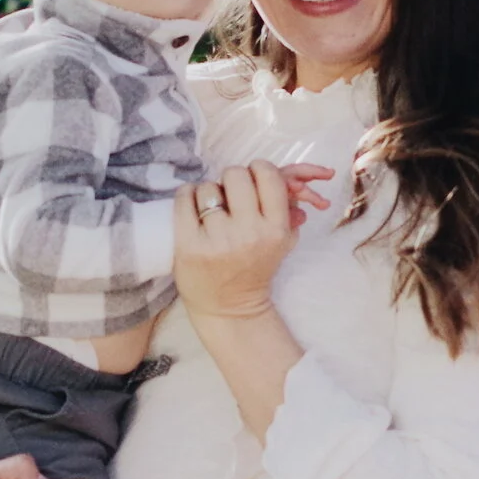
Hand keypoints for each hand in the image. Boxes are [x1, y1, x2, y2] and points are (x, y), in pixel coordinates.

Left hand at [176, 162, 324, 321]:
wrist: (230, 306)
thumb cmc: (257, 267)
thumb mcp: (284, 240)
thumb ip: (291, 205)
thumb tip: (294, 177)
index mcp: (275, 230)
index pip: (267, 174)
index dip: (258, 171)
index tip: (253, 181)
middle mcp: (248, 233)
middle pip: (236, 174)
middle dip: (233, 180)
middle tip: (232, 196)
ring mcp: (217, 240)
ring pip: (209, 187)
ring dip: (209, 193)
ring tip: (212, 212)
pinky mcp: (188, 245)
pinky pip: (184, 198)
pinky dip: (187, 197)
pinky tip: (193, 209)